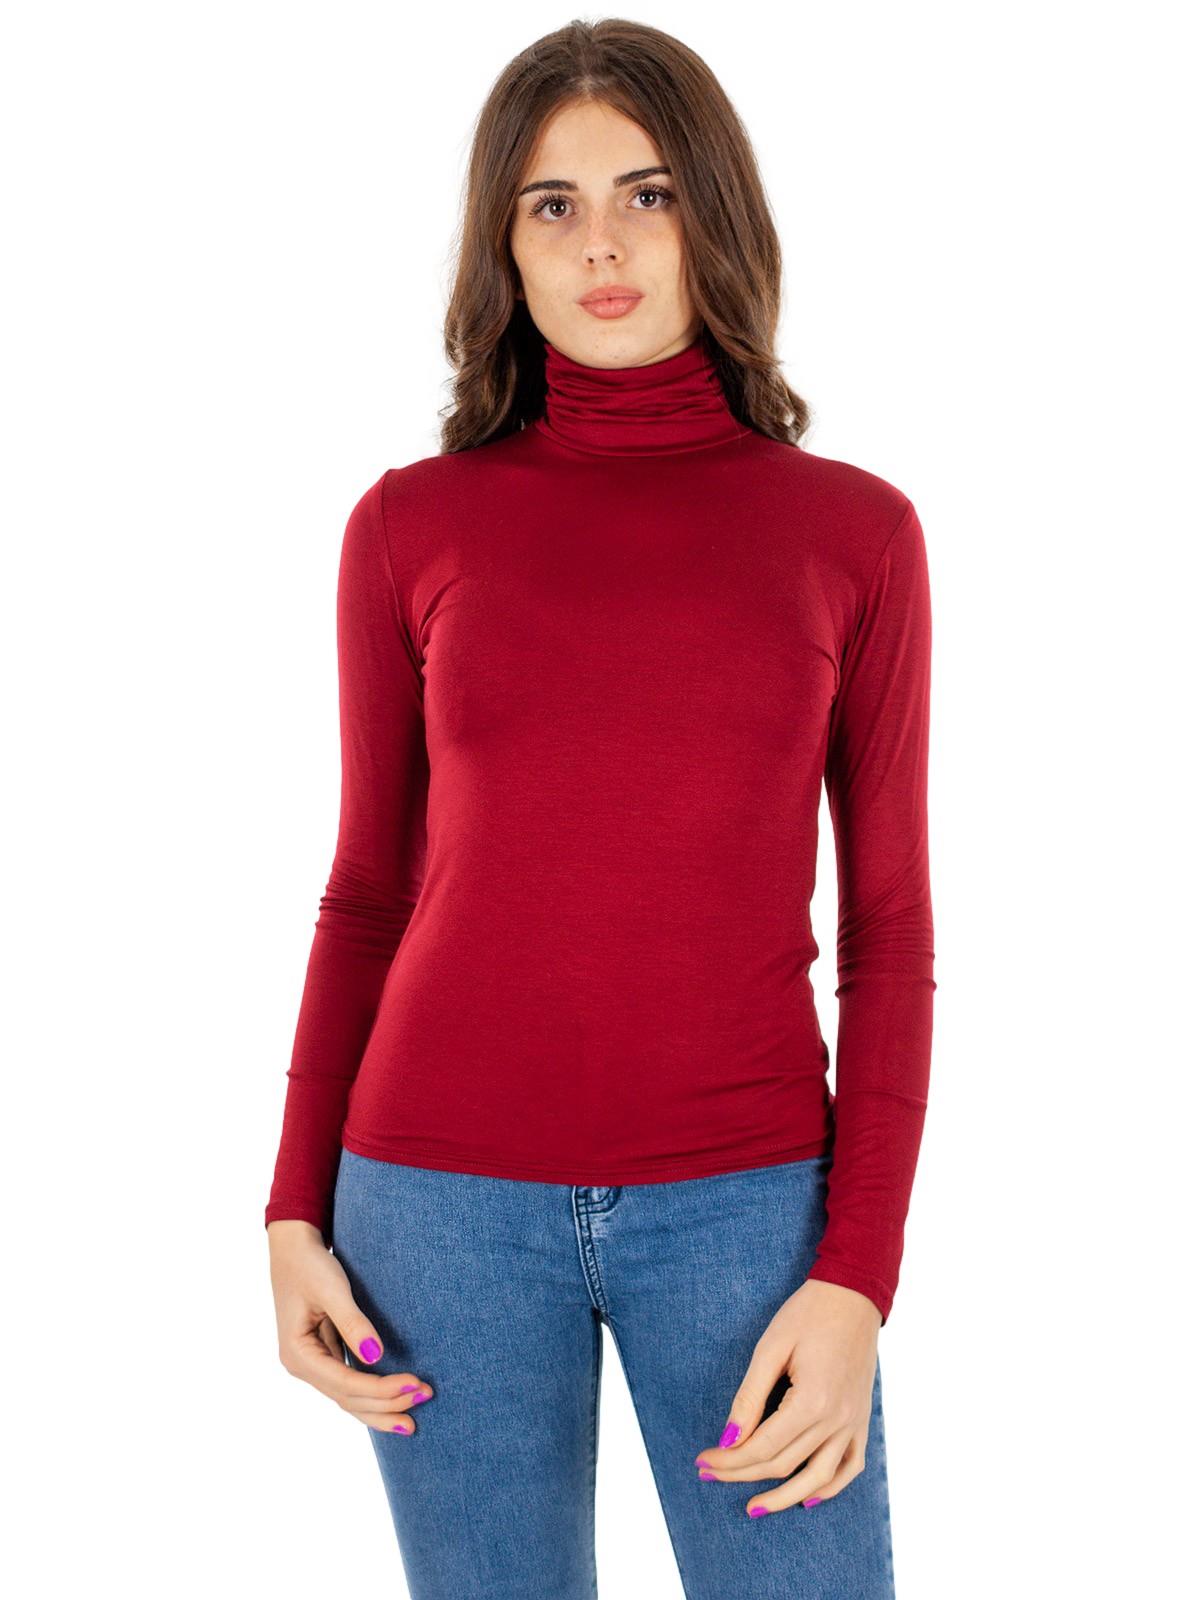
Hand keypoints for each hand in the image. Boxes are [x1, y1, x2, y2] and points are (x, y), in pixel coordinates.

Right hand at [267, 1219, 434, 1433]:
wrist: (293, 1246)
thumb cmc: (310, 1264)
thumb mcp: (332, 1289)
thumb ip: (353, 1323)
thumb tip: (375, 1357)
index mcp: (298, 1354)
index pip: (346, 1383)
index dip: (381, 1388)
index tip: (415, 1383)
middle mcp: (303, 1366)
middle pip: (348, 1398)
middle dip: (386, 1403)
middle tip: (424, 1399)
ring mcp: (313, 1363)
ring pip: (349, 1397)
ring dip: (381, 1406)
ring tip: (415, 1418)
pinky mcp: (325, 1354)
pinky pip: (350, 1383)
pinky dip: (372, 1393)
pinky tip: (394, 1402)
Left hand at [694, 1277, 880, 1516]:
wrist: (852, 1296)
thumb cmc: (808, 1315)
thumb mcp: (770, 1348)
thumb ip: (749, 1396)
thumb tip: (729, 1438)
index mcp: (812, 1401)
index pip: (763, 1447)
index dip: (729, 1459)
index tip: (703, 1460)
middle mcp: (837, 1420)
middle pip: (783, 1464)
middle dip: (741, 1473)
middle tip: (710, 1474)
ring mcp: (854, 1424)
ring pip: (817, 1479)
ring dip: (783, 1498)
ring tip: (753, 1508)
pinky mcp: (863, 1421)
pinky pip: (849, 1468)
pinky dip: (828, 1488)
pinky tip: (806, 1498)